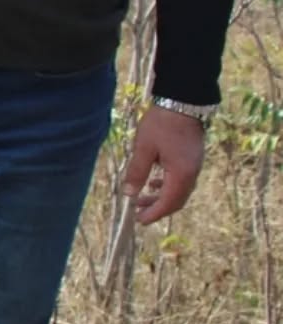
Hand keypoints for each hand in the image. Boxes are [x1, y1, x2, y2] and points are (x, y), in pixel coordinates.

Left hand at [122, 105, 206, 224]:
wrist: (182, 102)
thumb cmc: (161, 124)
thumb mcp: (144, 148)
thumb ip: (137, 171)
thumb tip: (128, 193)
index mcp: (182, 174)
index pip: (168, 202)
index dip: (154, 213)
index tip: (139, 220)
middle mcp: (192, 173)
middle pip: (176, 200)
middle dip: (157, 208)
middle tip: (138, 212)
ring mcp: (194, 166)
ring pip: (178, 190)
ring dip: (160, 196)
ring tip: (141, 198)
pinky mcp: (192, 158)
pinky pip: (181, 179)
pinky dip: (167, 185)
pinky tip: (153, 182)